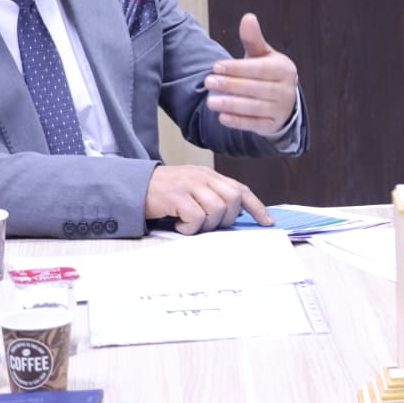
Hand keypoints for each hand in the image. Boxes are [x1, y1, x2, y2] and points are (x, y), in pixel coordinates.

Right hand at [144, 164, 272, 234]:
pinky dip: (190, 228)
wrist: (135, 186)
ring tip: (191, 224)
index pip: (241, 189)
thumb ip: (213, 195)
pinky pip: (196, 218)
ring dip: (207, 225)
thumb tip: (237, 214)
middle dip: (227, 218)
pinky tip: (179, 225)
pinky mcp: (176, 197)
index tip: (267, 222)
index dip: (257, 207)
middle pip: (233, 199)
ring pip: (217, 209)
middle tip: (211, 224)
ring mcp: (190, 185)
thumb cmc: (166, 192)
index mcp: (210, 175)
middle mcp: (203, 177)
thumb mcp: (193, 188)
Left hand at [205, 13, 298, 135]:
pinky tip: (222, 117)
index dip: (236, 68)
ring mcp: (281, 109)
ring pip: (253, 107)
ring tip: (210, 101)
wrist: (282, 101)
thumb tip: (247, 17)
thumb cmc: (266, 73)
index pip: (259, 69)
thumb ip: (253, 39)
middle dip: (229, 85)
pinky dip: (238, 121)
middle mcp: (286, 90)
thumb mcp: (262, 55)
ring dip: (230, 105)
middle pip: (255, 88)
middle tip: (208, 82)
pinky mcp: (273, 126)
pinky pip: (254, 124)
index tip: (216, 66)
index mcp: (284, 69)